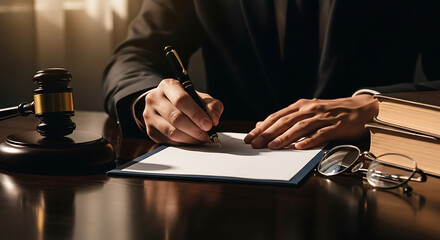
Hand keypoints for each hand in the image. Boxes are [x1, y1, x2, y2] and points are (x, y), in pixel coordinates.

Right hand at [143, 78, 223, 144]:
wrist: (166, 105)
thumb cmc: (186, 101)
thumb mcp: (200, 97)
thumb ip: (212, 106)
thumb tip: (214, 120)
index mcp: (168, 86)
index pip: (181, 100)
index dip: (196, 114)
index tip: (209, 125)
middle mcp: (155, 98)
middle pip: (176, 117)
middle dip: (195, 129)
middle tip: (207, 134)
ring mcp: (149, 115)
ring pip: (171, 132)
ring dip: (190, 138)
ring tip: (202, 138)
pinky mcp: (150, 130)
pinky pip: (168, 141)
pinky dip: (183, 143)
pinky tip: (192, 140)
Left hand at [244, 94, 378, 149]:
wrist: (360, 108)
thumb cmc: (331, 112)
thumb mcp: (307, 112)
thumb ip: (287, 119)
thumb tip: (263, 124)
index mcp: (301, 106)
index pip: (277, 117)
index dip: (262, 127)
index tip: (250, 137)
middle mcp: (310, 109)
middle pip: (285, 121)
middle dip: (268, 133)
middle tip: (255, 144)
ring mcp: (323, 117)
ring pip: (301, 127)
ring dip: (285, 137)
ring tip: (273, 147)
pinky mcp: (336, 126)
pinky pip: (321, 134)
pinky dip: (310, 140)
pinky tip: (300, 147)